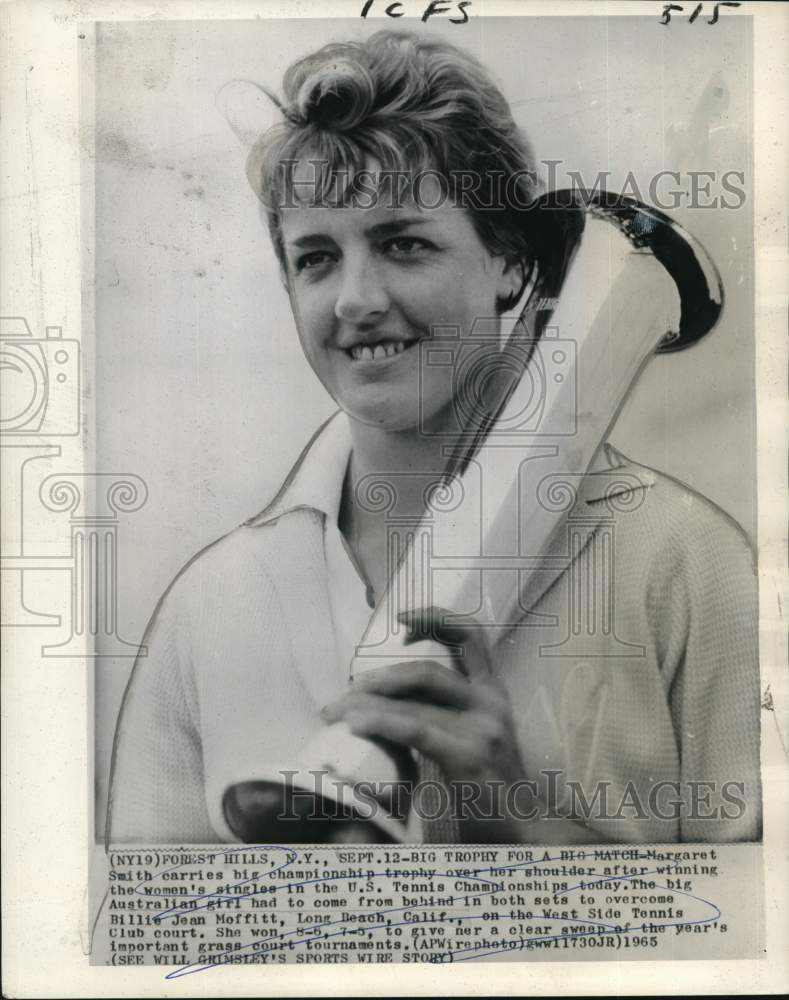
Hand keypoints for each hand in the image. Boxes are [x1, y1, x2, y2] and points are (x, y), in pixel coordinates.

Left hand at [320, 607, 529, 840]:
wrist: (526, 832)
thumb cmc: (491, 791)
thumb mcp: (474, 739)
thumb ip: (444, 715)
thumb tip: (389, 703)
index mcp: (492, 692)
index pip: (470, 636)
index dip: (436, 619)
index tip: (404, 620)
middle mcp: (491, 702)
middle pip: (426, 672)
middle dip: (379, 680)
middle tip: (347, 695)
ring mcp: (483, 727)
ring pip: (414, 702)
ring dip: (367, 706)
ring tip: (337, 714)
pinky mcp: (469, 755)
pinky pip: (415, 729)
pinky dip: (380, 723)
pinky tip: (356, 725)